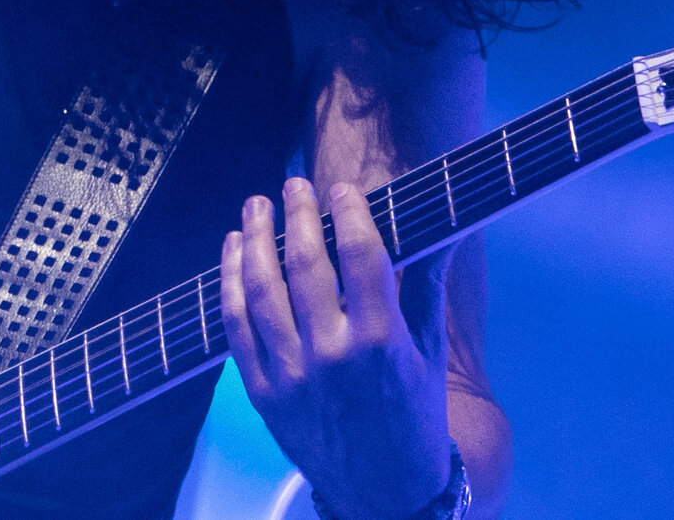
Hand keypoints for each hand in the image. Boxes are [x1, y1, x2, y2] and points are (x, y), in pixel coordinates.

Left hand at [219, 178, 451, 519]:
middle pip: (305, 265)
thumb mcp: (430, 352)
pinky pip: (237, 329)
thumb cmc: (415, 416)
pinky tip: (232, 253)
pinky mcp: (263, 395)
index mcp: (381, 341)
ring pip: (261, 291)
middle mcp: (332, 356)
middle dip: (297, 215)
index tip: (342, 188)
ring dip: (254, 240)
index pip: (360, 255)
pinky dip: (230, 284)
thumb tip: (443, 226)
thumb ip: (428, 285)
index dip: (349, 212)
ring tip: (255, 207)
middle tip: (293, 184)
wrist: (385, 495)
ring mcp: (292, 377)